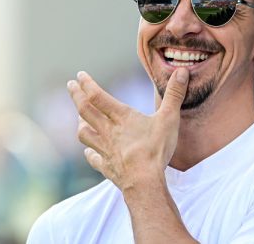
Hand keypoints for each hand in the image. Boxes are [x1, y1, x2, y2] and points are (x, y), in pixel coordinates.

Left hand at [67, 68, 189, 189]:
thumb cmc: (155, 149)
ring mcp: (105, 149)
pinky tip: (89, 152)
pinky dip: (89, 153)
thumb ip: (174, 95)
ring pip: (84, 133)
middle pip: (85, 111)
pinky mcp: (106, 166)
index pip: (97, 96)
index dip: (87, 84)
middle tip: (70, 85)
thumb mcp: (169, 118)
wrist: (143, 182)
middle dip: (76, 96)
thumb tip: (182, 71)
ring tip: (79, 117)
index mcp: (121, 117)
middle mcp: (108, 131)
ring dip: (80, 123)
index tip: (79, 74)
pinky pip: (92, 158)